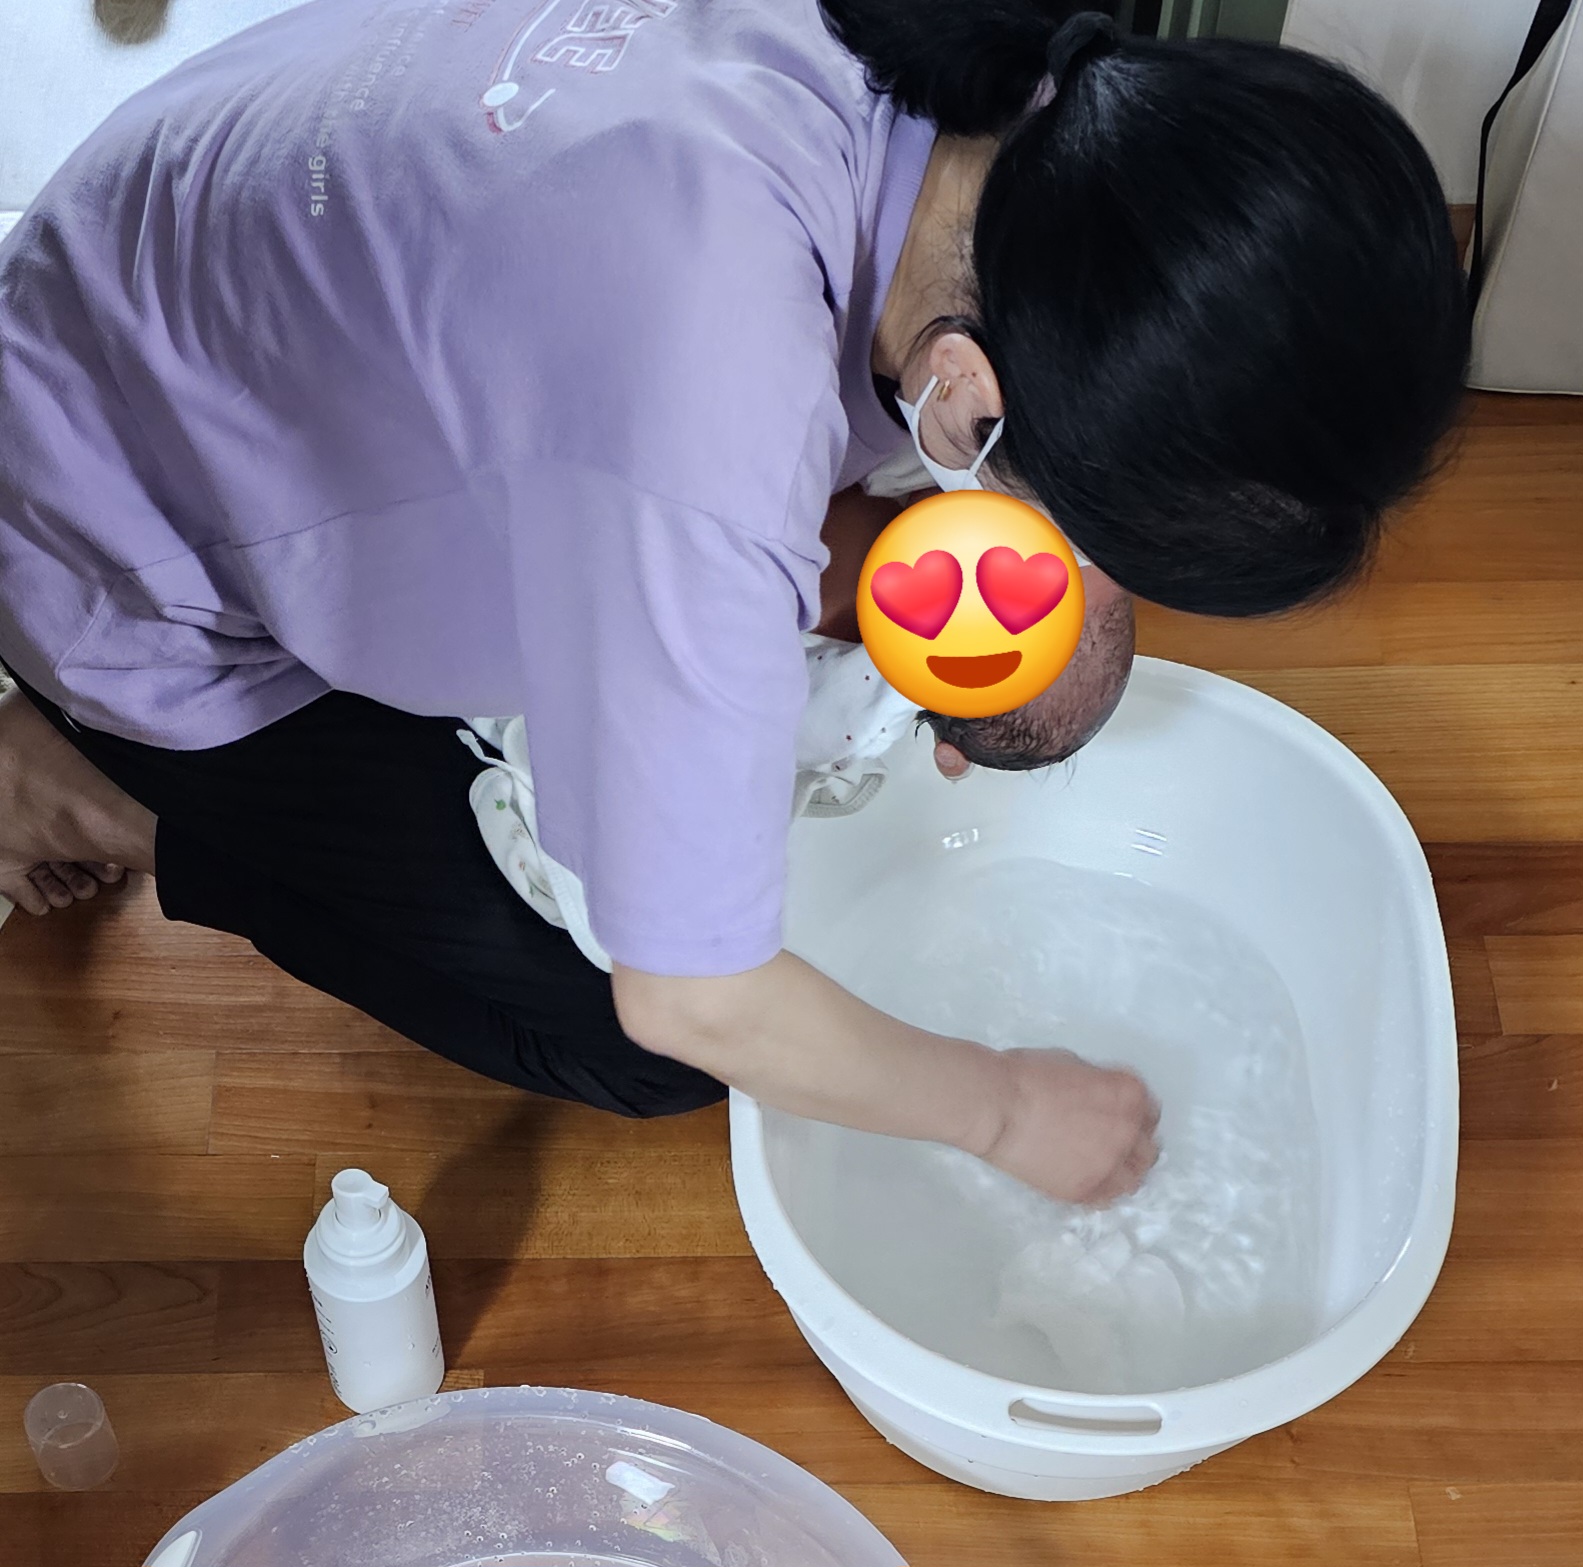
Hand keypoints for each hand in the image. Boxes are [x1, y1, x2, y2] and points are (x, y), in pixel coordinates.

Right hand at [974, 1048, 1159, 1204]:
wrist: (997, 1107)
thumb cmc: (1027, 1075)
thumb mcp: (1073, 1063)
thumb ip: (1098, 1084)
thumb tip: (1098, 1096)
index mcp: (1128, 1094)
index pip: (1149, 1108)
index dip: (1134, 1112)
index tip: (1120, 1115)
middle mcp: (1128, 1130)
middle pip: (1147, 1144)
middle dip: (1134, 1141)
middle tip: (1111, 1140)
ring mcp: (1108, 1164)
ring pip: (1134, 1177)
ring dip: (1124, 1170)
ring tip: (1105, 1167)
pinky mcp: (1085, 1190)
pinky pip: (1105, 1198)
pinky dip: (1102, 1191)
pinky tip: (1091, 1183)